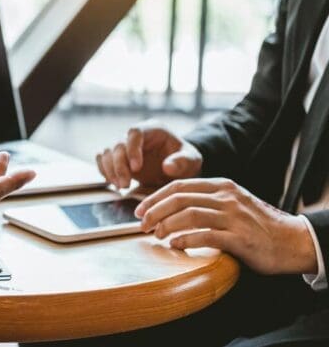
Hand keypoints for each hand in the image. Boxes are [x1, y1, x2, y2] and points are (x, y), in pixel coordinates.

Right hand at [96, 121, 202, 188]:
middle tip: (125, 184)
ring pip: (107, 152)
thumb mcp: (192, 160)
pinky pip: (103, 160)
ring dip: (110, 170)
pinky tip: (114, 183)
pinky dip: (105, 171)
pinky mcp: (117, 158)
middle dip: (119, 165)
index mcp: (153, 129)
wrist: (177, 169)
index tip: (136, 168)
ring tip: (121, 186)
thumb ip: (183, 161)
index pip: (134, 132)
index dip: (132, 149)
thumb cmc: (185, 161)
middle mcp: (135, 135)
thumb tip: (168, 167)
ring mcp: (124, 146)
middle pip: (117, 144)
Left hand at [136, 178, 317, 274]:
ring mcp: (234, 217)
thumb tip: (168, 209)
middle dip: (155, 212)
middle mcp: (226, 197)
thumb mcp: (231, 203)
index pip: (179, 185)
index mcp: (221, 186)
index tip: (139, 210)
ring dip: (167, 225)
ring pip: (190, 215)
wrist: (292, 240)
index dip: (154, 197)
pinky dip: (186, 240)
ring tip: (156, 236)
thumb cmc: (255, 224)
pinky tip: (174, 245)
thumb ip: (205, 201)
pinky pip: (206, 236)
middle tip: (141, 226)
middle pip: (179, 199)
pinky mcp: (240, 238)